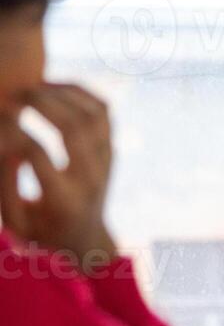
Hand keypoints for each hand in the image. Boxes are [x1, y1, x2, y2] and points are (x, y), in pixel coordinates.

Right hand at [0, 83, 116, 271]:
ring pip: (93, 114)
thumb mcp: (15, 222)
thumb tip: (6, 144)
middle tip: (15, 94)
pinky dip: (80, 92)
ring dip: (62, 93)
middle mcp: (91, 177)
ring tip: (32, 88)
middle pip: (74, 127)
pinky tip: (52, 88)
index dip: (11, 133)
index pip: (37, 154)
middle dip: (41, 103)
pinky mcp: (110, 149)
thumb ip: (6, 185)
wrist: (86, 237)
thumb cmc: (41, 229)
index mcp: (65, 199)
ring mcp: (106, 161)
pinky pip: (102, 111)